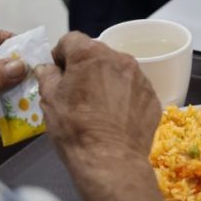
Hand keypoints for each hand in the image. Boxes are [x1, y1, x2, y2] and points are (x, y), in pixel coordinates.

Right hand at [35, 32, 161, 177]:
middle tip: (77, 92)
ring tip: (98, 107)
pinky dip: (124, 97)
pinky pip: (134, 89)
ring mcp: (139, 78)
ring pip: (118, 71)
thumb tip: (48, 69)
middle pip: (97, 54)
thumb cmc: (75, 129)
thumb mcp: (49, 101)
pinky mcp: (152, 97)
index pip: (71, 40)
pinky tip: (115, 117)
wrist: (111, 160)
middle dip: (85, 68)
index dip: (61, 54)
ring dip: (107, 81)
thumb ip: (48, 76)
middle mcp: (119, 59)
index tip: (58, 71)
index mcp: (90, 54)